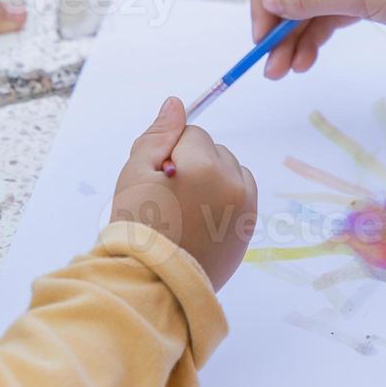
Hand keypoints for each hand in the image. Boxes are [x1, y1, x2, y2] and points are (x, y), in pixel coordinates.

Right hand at [111, 98, 257, 290]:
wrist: (153, 283)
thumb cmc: (137, 227)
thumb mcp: (135, 173)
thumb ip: (159, 134)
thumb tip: (176, 102)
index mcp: (204, 165)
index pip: (191, 134)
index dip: (168, 153)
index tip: (157, 181)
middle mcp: (233, 182)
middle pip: (213, 150)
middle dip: (192, 164)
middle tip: (168, 198)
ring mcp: (245, 206)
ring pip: (230, 169)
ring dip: (212, 178)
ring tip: (186, 209)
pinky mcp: (249, 227)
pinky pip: (242, 193)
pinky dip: (226, 197)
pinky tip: (203, 218)